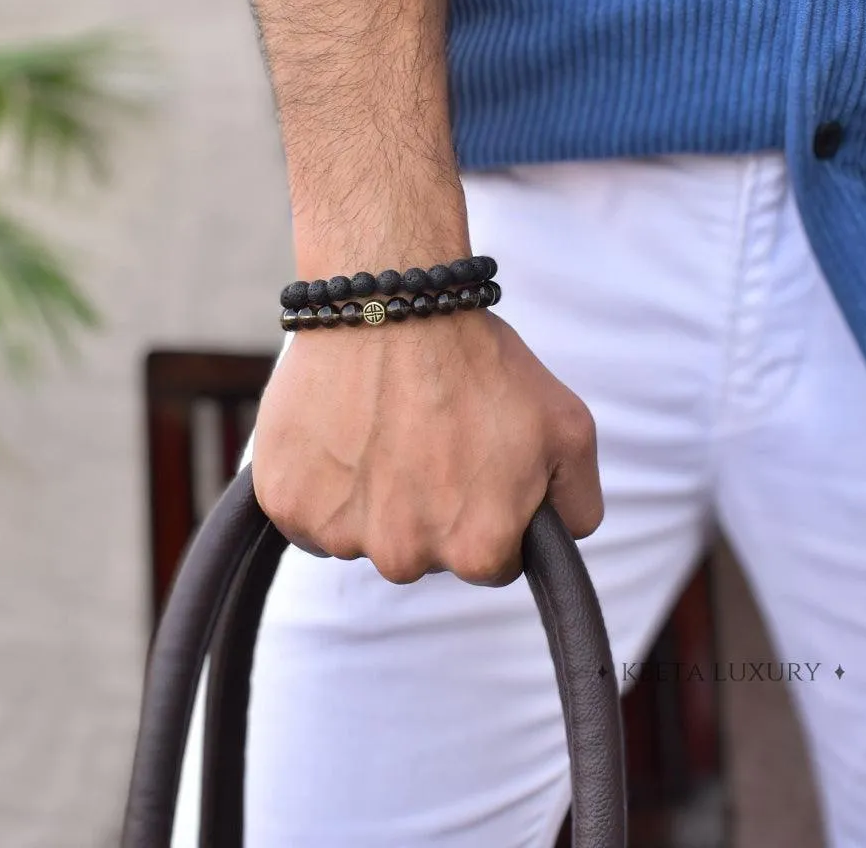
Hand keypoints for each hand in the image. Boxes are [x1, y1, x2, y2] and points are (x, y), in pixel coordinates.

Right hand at [251, 308, 602, 585]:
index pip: (489, 562)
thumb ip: (578, 504)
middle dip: (428, 508)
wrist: (392, 302)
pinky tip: (339, 434)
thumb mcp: (569, 428)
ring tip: (379, 427)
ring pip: (362, 535)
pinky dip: (320, 486)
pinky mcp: (287, 503)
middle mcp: (407, 556)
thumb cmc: (478, 360)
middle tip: (424, 438)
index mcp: (478, 550)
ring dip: (370, 496)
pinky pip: (308, 517)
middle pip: (422, 553)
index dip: (487, 510)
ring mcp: (341, 534)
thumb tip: (560, 540)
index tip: (473, 464)